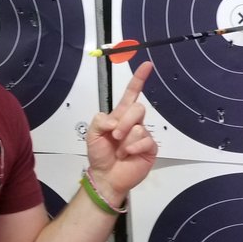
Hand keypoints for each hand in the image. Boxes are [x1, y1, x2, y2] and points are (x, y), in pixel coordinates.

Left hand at [86, 61, 157, 203]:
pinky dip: (134, 148)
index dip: (139, 79)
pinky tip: (128, 155)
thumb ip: (100, 121)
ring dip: (126, 139)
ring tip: (120, 150)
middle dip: (124, 122)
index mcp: (120, 115)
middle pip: (138, 108)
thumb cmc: (99, 155)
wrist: (105, 177)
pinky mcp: (150, 148)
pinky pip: (146, 141)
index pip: (132, 94)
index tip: (148, 65)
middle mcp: (134, 123)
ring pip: (139, 126)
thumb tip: (116, 121)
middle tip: (114, 136)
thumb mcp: (92, 134)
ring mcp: (143, 135)